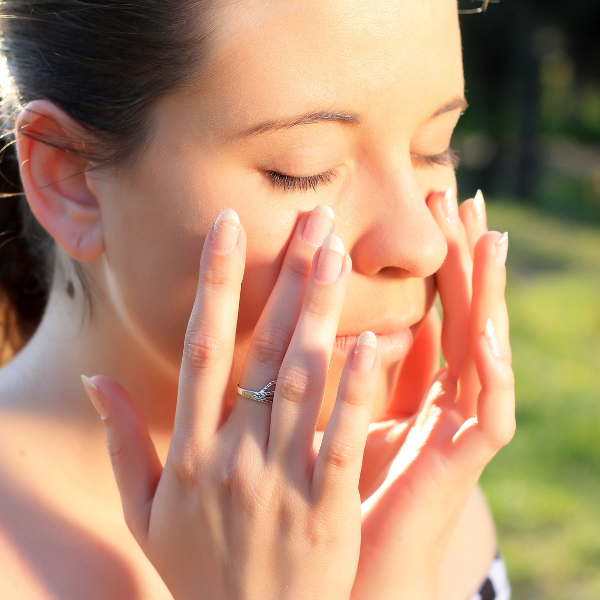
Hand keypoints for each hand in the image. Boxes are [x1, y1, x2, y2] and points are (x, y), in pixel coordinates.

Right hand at [82, 206, 383, 599]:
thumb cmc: (198, 568)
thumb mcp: (144, 512)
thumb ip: (120, 442)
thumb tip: (93, 381)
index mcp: (188, 450)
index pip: (201, 349)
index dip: (216, 284)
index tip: (229, 228)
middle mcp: (231, 455)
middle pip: (260, 351)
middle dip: (286, 280)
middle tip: (313, 221)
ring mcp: (279, 481)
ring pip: (302, 382)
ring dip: (320, 315)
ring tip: (339, 256)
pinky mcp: (326, 509)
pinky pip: (342, 440)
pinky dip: (357, 391)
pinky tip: (374, 342)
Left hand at [351, 191, 514, 599]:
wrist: (342, 572)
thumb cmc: (326, 493)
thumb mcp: (325, 417)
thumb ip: (332, 371)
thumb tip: (325, 315)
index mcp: (404, 387)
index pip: (424, 307)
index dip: (425, 258)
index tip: (420, 207)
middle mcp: (436, 399)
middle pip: (454, 315)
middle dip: (456, 258)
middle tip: (455, 195)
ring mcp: (454, 429)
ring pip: (479, 349)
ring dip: (485, 296)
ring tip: (487, 237)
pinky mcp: (463, 466)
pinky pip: (486, 412)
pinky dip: (489, 372)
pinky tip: (484, 333)